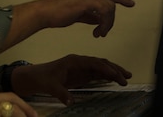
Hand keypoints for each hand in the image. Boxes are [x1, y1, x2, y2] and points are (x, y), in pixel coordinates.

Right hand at [4, 0, 134, 48]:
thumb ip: (90, 16)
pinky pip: (105, 11)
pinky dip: (105, 23)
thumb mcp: (77, 14)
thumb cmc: (56, 14)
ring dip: (107, 23)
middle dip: (111, 18)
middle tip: (105, 31)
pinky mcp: (87, 0)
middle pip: (111, 0)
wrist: (44, 12)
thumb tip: (100, 21)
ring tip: (99, 33)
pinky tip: (97, 32)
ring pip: (109, 7)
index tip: (130, 3)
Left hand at [10, 54, 132, 104]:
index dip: (104, 67)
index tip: (115, 74)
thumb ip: (61, 93)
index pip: (92, 62)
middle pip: (100, 63)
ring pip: (100, 67)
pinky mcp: (81, 74)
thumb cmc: (43, 78)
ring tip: (126, 78)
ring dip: (113, 71)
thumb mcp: (50, 86)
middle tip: (127, 77)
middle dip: (113, 69)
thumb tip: (70, 102)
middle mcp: (79, 62)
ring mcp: (81, 67)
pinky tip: (115, 80)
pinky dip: (107, 76)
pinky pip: (96, 74)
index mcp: (73, 61)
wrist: (35, 76)